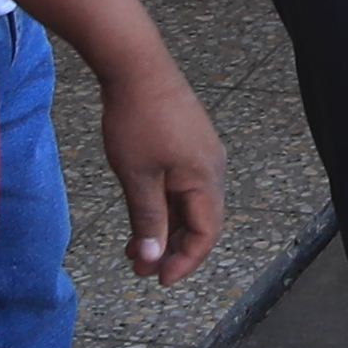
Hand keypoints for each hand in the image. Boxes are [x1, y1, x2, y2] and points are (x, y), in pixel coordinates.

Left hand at [96, 60, 227, 282]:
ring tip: (135, 245)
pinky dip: (164, 206)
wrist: (136, 67)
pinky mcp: (188, 143)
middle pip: (201, 222)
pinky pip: (183, 185)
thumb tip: (153, 258)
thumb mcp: (138, 177)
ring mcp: (201, 154)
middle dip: (172, 249)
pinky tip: (141, 211)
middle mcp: (212, 168)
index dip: (185, 261)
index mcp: (205, 178)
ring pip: (189, 204)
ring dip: (166, 228)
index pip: (206, 234)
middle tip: (141, 267)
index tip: (159, 280)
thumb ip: (148, 220)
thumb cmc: (137, 119)